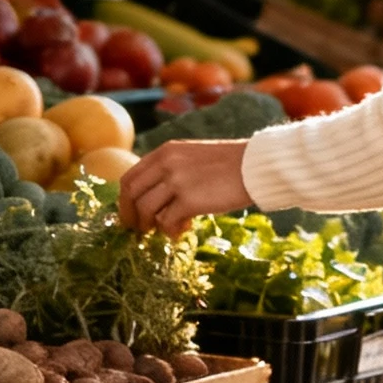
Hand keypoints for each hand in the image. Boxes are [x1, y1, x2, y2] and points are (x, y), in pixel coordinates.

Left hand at [117, 140, 252, 238]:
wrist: (256, 166)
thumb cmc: (230, 165)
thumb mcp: (193, 157)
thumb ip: (171, 171)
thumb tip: (155, 199)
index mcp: (165, 152)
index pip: (130, 177)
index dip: (125, 200)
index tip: (130, 214)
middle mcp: (166, 164)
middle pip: (131, 194)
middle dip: (131, 216)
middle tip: (139, 230)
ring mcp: (177, 182)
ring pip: (146, 210)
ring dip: (151, 225)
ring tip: (165, 231)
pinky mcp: (189, 200)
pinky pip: (167, 221)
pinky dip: (171, 230)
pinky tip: (184, 229)